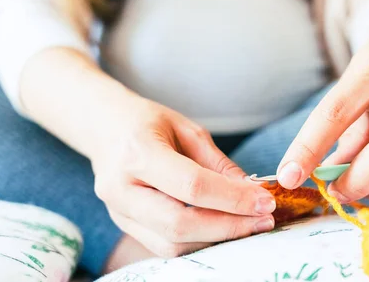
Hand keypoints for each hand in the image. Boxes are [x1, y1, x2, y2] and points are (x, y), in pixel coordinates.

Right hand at [92, 100, 275, 256]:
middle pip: (179, 224)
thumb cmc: (147, 122)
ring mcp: (118, 212)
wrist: (103, 128)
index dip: (233, 198)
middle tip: (263, 220)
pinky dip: (197, 241)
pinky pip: (163, 245)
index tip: (265, 201)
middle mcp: (121, 188)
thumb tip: (252, 192)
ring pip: (171, 243)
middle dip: (229, 227)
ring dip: (216, 239)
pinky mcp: (123, 225)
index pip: (192, 186)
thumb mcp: (186, 129)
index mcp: (138, 152)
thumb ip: (218, 163)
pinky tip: (222, 229)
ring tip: (248, 226)